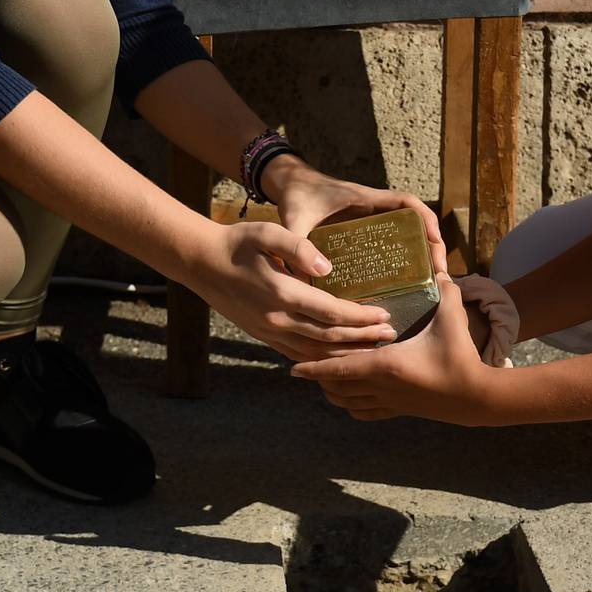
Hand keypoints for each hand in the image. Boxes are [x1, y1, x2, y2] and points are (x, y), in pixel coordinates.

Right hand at [187, 221, 397, 362]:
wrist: (201, 263)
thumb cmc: (238, 243)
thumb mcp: (268, 233)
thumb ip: (299, 248)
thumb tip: (328, 268)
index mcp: (283, 293)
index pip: (332, 312)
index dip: (361, 317)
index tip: (385, 314)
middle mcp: (277, 319)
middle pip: (330, 338)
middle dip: (363, 338)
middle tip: (390, 335)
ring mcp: (269, 331)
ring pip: (315, 352)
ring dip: (346, 353)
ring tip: (372, 350)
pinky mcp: (263, 335)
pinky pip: (298, 353)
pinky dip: (322, 358)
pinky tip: (338, 356)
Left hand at [264, 155, 447, 276]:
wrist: (288, 184)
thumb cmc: (295, 195)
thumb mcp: (294, 219)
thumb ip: (296, 244)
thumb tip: (303, 279)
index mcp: (364, 199)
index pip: (405, 202)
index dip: (425, 218)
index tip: (435, 241)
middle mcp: (373, 209)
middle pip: (415, 222)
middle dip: (432, 245)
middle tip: (440, 274)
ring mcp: (370, 220)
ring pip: (407, 234)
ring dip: (422, 253)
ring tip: (430, 282)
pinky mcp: (363, 232)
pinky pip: (391, 242)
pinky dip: (404, 258)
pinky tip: (403, 283)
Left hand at [290, 273, 497, 423]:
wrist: (478, 397)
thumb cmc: (461, 356)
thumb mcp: (452, 317)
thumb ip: (445, 289)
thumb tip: (439, 267)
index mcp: (385, 365)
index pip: (339, 367)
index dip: (313, 368)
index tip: (291, 368)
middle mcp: (381, 387)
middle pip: (336, 387)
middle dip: (318, 377)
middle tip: (306, 360)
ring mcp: (390, 403)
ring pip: (348, 403)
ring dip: (333, 391)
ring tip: (324, 376)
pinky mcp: (401, 411)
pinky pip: (366, 412)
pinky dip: (352, 405)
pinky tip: (350, 395)